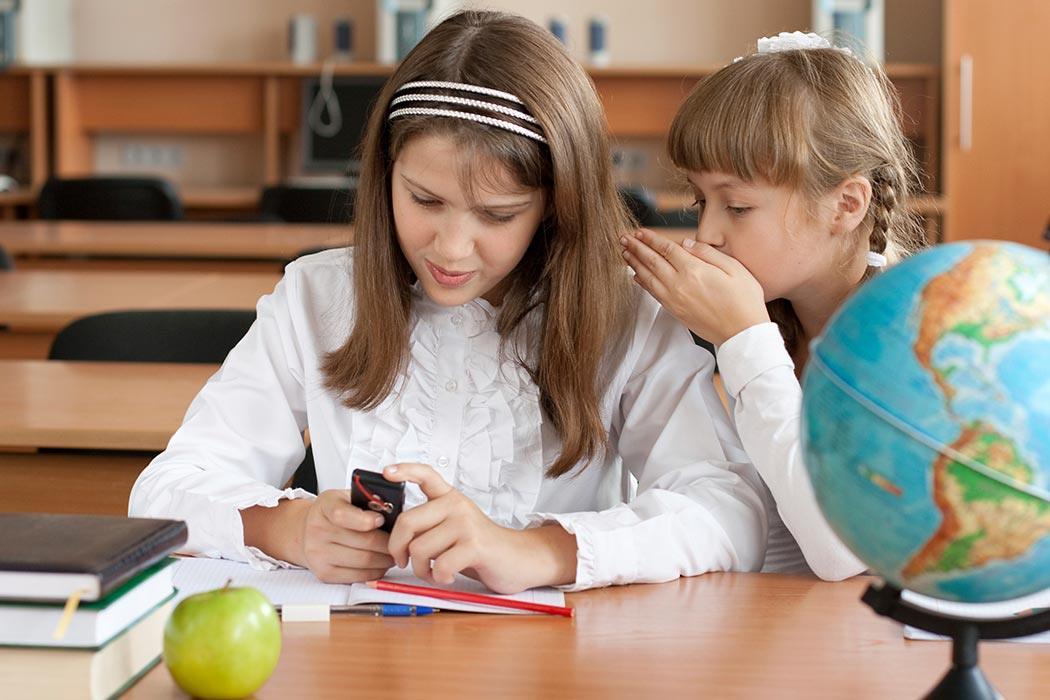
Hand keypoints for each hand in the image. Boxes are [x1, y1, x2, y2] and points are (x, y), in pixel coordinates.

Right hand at [298, 489, 395, 583]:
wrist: (307, 530)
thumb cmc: (334, 513)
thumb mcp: (346, 497)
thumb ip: (366, 501)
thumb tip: (393, 512)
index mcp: (325, 506)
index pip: (343, 514)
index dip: (366, 520)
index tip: (381, 520)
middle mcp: (318, 530)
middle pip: (363, 541)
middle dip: (388, 542)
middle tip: (400, 541)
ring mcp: (319, 554)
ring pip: (364, 560)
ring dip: (385, 559)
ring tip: (393, 552)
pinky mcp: (324, 573)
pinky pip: (358, 576)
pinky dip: (376, 571)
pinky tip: (381, 563)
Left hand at [383, 463, 577, 593]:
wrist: (518, 558)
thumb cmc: (480, 547)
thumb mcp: (453, 528)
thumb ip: (430, 526)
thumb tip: (396, 539)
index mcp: (450, 498)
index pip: (426, 475)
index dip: (404, 470)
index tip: (387, 472)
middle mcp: (456, 505)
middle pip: (407, 522)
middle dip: (397, 548)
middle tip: (403, 561)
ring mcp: (466, 524)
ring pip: (419, 549)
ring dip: (420, 570)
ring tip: (433, 573)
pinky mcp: (474, 545)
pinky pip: (440, 565)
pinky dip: (439, 578)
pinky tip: (448, 577)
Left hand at [621, 229, 769, 345]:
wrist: (742, 334)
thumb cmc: (744, 300)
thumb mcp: (734, 268)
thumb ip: (707, 253)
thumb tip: (685, 243)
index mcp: (694, 270)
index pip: (666, 249)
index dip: (650, 239)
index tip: (639, 231)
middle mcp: (679, 284)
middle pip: (651, 261)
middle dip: (636, 248)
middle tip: (623, 238)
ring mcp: (674, 299)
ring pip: (648, 277)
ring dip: (634, 263)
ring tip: (624, 253)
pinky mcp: (674, 311)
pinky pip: (652, 293)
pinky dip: (642, 283)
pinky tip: (635, 276)